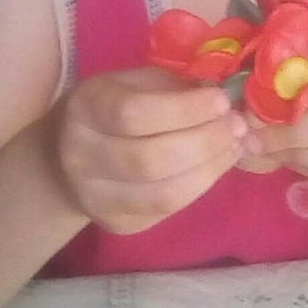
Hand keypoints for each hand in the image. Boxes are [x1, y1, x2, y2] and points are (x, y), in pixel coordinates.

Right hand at [55, 67, 245, 233]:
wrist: (71, 157)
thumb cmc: (115, 107)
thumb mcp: (136, 84)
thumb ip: (174, 89)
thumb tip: (226, 100)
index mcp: (85, 109)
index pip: (132, 114)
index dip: (184, 109)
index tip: (222, 100)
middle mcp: (80, 156)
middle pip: (149, 159)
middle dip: (204, 142)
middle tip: (237, 126)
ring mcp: (95, 196)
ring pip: (161, 193)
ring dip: (209, 168)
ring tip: (236, 146)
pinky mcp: (116, 223)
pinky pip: (166, 210)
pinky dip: (200, 187)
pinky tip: (219, 166)